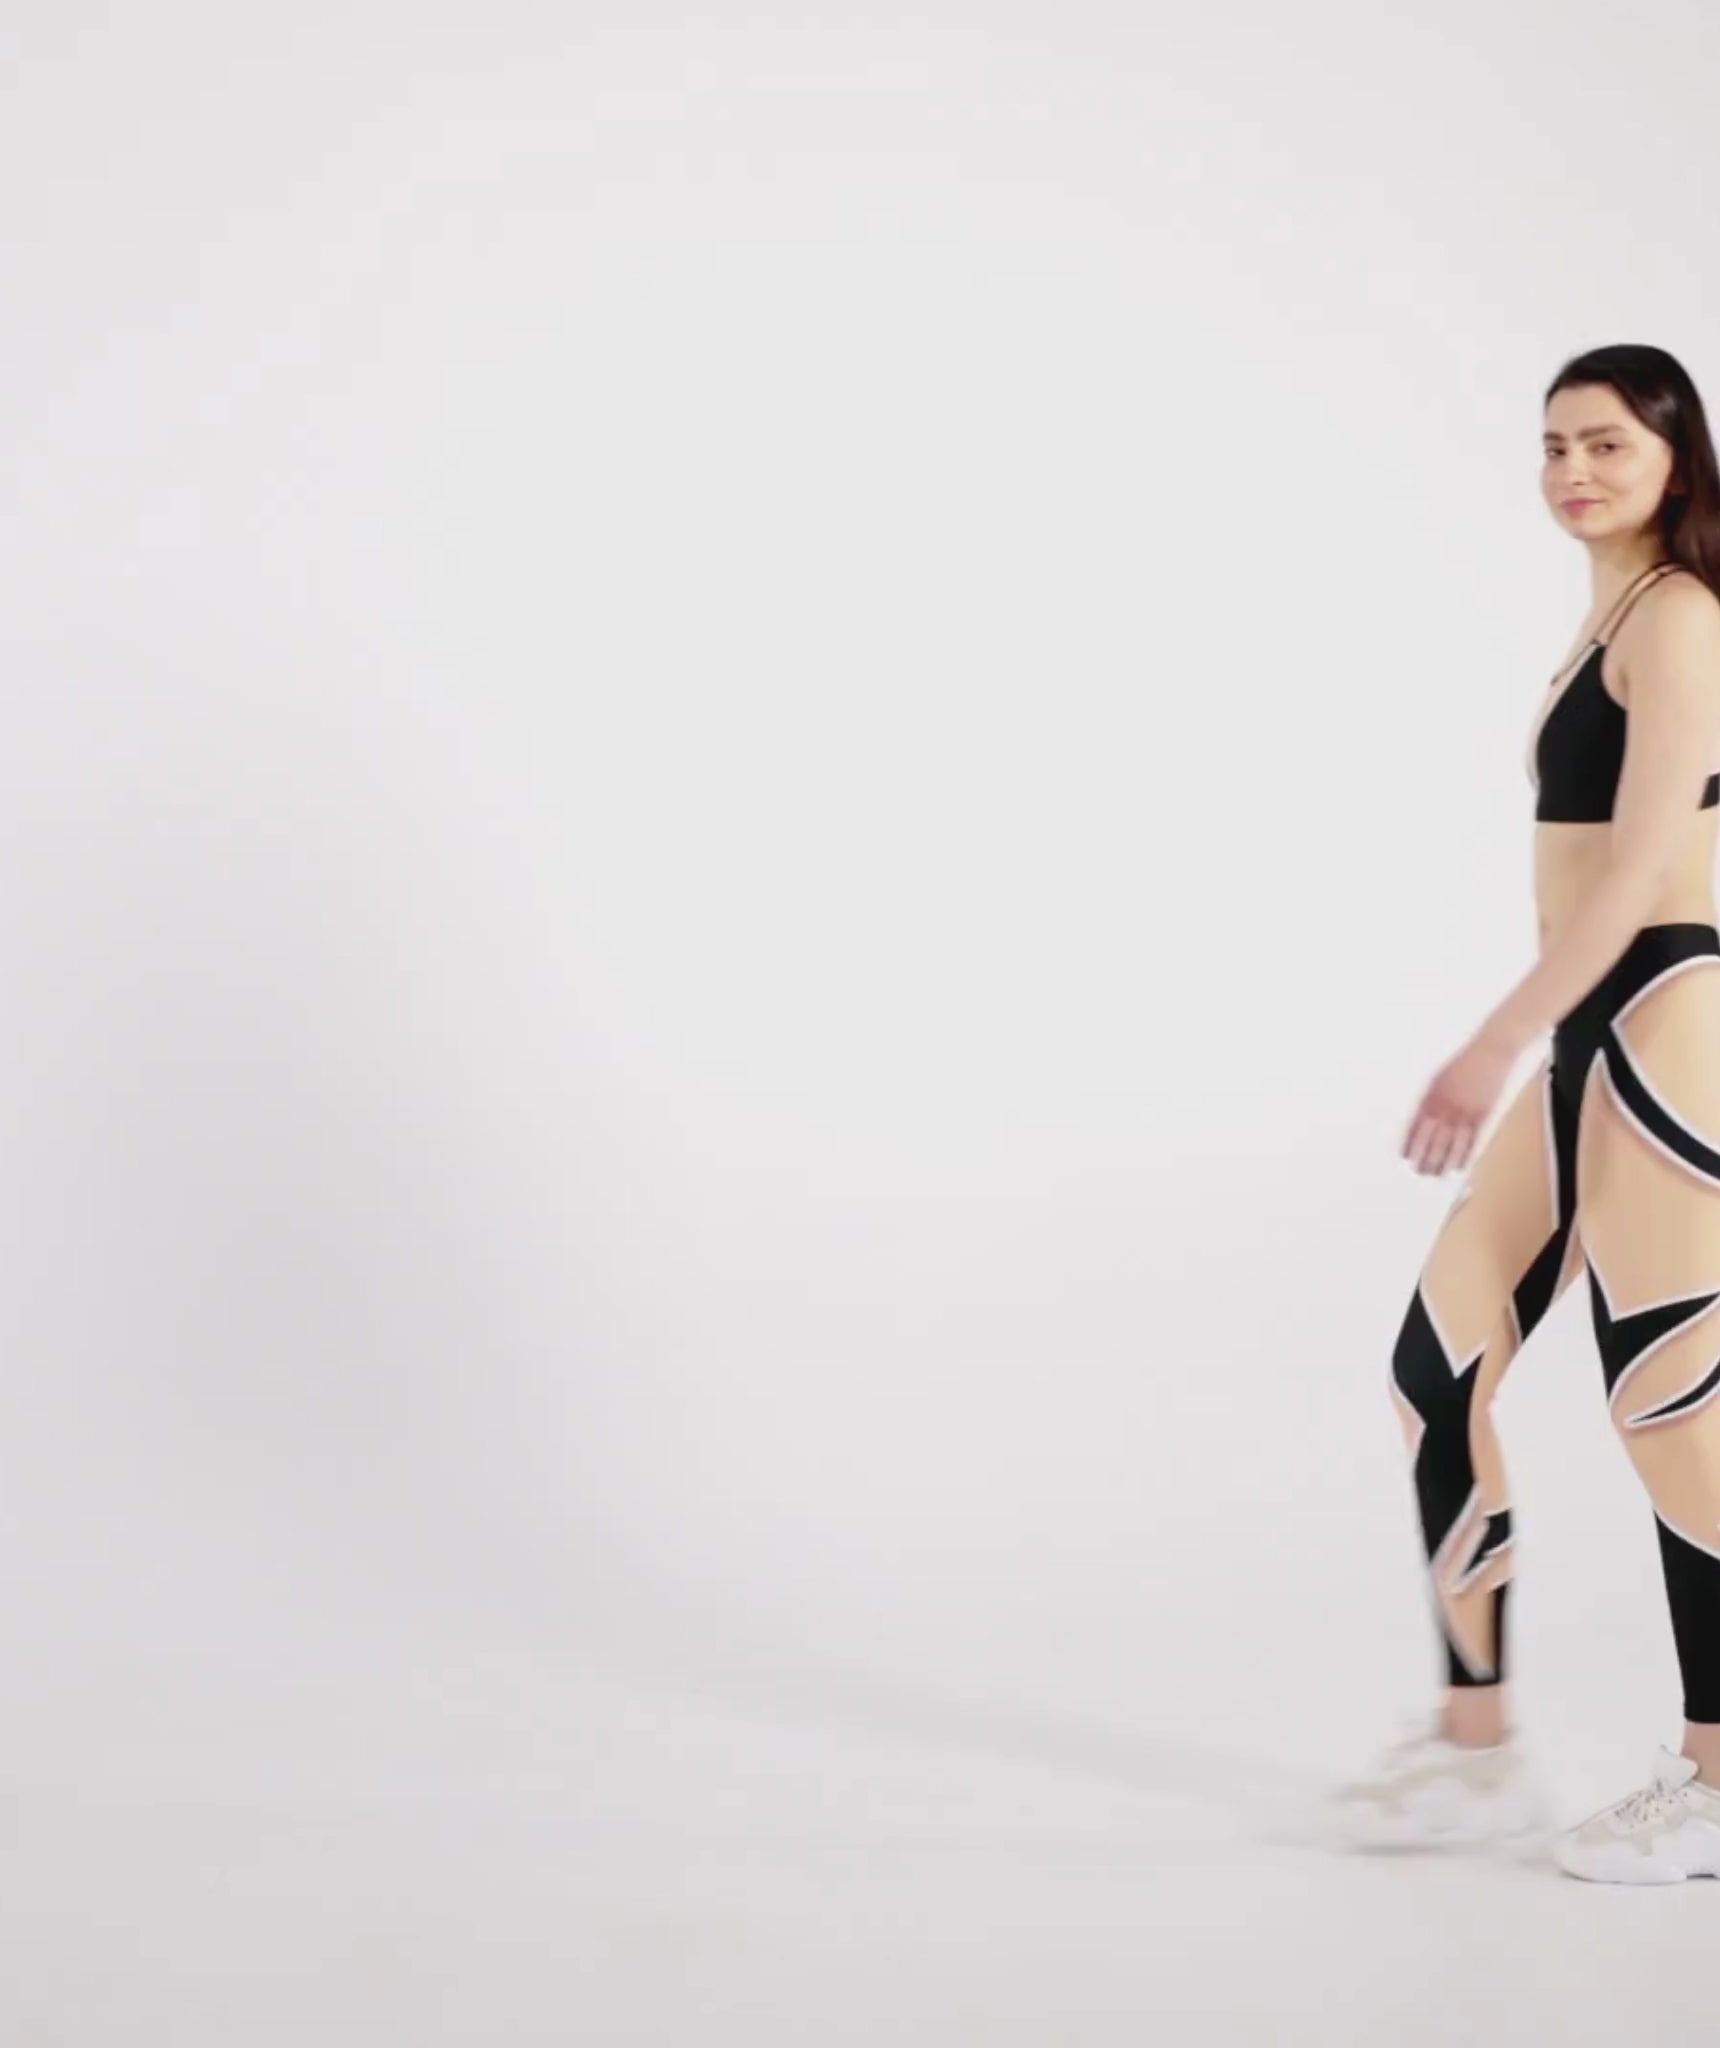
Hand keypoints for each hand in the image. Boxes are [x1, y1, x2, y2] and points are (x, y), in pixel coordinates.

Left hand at [1401, 1029, 1522, 1176]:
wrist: (1491, 1051)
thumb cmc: (1465, 1063)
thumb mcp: (1439, 1077)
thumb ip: (1429, 1098)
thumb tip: (1421, 1121)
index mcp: (1432, 1094)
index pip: (1417, 1125)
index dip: (1410, 1143)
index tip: (1405, 1157)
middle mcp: (1447, 1104)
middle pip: (1432, 1137)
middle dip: (1425, 1157)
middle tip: (1420, 1172)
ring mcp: (1466, 1110)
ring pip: (1452, 1143)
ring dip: (1443, 1161)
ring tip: (1437, 1175)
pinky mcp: (1483, 1114)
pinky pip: (1472, 1139)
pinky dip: (1465, 1155)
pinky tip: (1459, 1167)